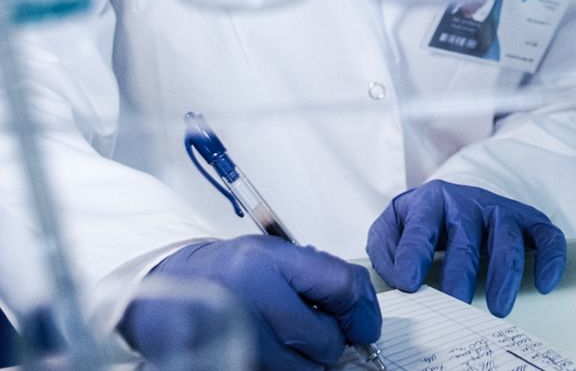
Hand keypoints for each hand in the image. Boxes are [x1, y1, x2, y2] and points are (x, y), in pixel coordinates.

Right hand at [119, 236, 380, 370]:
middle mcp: (255, 300)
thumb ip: (318, 277)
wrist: (170, 287)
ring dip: (309, 359)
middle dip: (331, 340)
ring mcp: (240, 339)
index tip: (366, 323)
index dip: (362, 310)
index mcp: (271, 262)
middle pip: (326, 339)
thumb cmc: (231, 271)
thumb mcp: (275, 255)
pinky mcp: (231, 362)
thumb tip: (362, 314)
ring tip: (290, 338)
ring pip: (305, 368)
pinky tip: (276, 349)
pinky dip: (287, 366)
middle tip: (321, 329)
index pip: (341, 285)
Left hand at [366, 180, 566, 316]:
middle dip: (461, 272)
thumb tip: (397, 275)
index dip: (414, 254)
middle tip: (455, 305)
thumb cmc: (420, 222)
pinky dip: (549, 257)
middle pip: (467, 235)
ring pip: (506, 235)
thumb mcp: (392, 226)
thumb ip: (384, 247)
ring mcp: (499, 210)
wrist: (450, 198)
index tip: (409, 283)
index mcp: (430, 202)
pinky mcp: (526, 220)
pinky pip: (545, 234)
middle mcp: (467, 202)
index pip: (422, 226)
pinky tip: (545, 284)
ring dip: (504, 272)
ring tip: (498, 307)